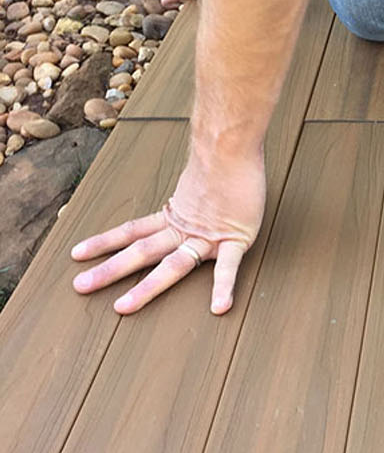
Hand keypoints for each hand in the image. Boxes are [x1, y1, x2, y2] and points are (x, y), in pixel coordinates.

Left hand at [70, 147, 264, 314]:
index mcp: (175, 215)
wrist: (233, 146)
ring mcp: (208, 236)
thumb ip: (193, 190)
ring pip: (173, 265)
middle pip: (141, 252)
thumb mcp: (199, 177)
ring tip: (124, 307)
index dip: (105, 242)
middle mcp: (185, 228)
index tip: (78, 254)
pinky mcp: (235, 239)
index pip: (132, 231)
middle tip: (80, 286)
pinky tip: (219, 306)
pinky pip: (229, 267)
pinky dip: (224, 287)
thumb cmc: (223, 157)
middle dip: (109, 270)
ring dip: (146, 287)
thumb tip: (194, 187)